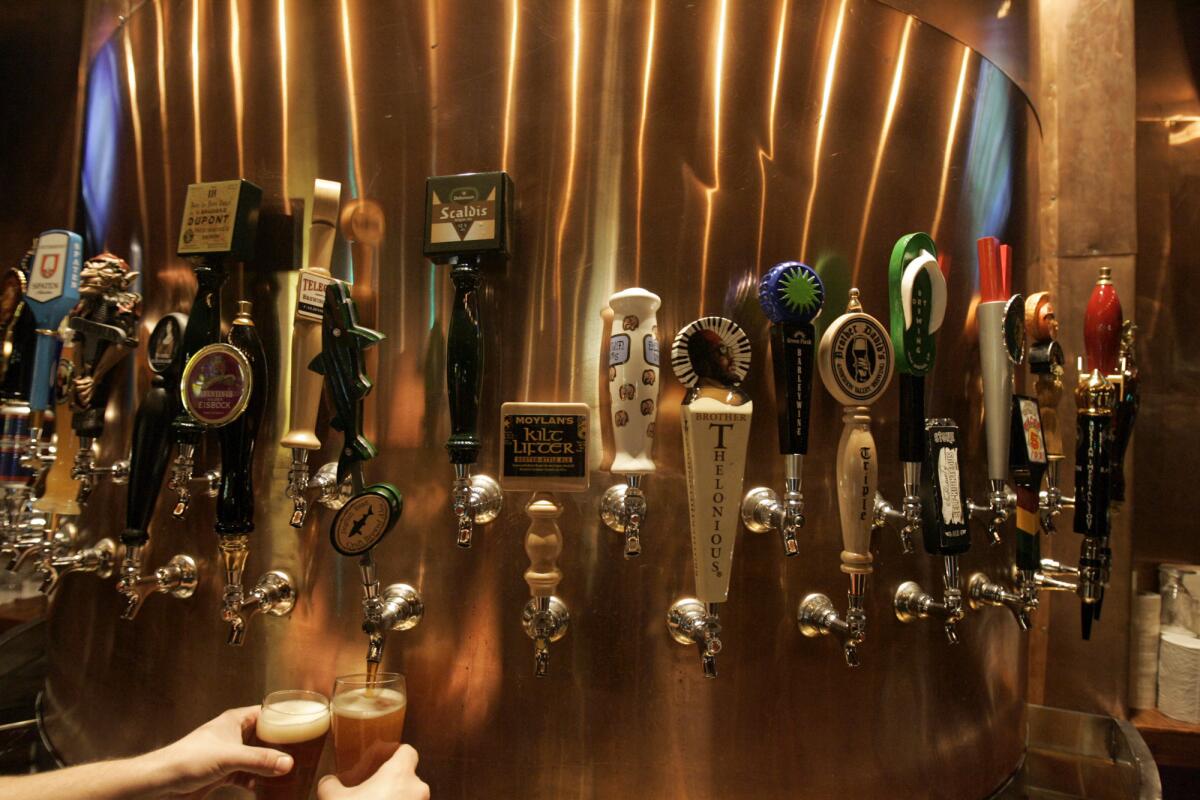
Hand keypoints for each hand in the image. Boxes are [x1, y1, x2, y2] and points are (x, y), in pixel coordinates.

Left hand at [150, 706, 292, 797]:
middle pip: (265, 736)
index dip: (284, 717)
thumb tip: (288, 763)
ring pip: (257, 757)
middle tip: (302, 751)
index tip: (303, 725)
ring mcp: (229, 754)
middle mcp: (234, 735)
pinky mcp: (223, 773)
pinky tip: (267, 787)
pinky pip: (247, 774)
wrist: (161, 782)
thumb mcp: (230, 757)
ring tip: (290, 770)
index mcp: (235, 720)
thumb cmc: (188, 759)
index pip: (266, 713)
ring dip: (270, 764)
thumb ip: (260, 760)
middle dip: (281, 745)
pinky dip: (258, 780)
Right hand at [317, 744, 429, 799]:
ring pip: (409, 799)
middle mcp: (416, 790)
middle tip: (371, 789)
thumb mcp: (333, 799)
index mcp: (399, 774)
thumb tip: (328, 781)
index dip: (394, 753)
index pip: (408, 751)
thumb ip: (330, 784)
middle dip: (390, 784)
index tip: (379, 759)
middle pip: (408, 778)